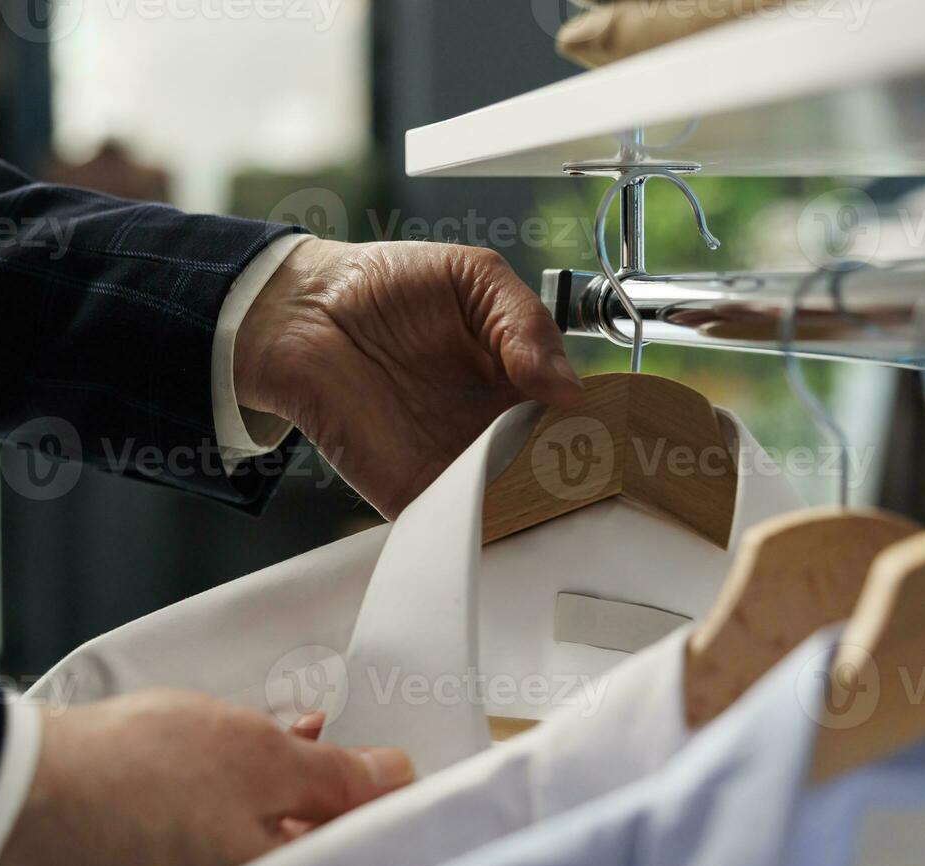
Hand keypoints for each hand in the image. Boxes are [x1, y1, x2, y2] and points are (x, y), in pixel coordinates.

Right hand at [0, 690, 412, 865]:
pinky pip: (210, 835)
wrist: (30, 784)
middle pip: (304, 850)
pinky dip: (230, 796)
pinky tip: (231, 750)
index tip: (392, 766)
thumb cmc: (141, 773)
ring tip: (291, 732)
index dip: (376, 803)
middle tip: (337, 741)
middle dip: (326, 791)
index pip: (353, 854)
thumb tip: (394, 778)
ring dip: (279, 786)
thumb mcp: (263, 758)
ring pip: (256, 837)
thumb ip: (336, 775)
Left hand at [237, 239, 584, 516]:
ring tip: (559, 497)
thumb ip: (526, 324)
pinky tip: (505, 515)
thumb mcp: (474, 278)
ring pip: (516, 506)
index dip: (602, 427)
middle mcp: (494, 429)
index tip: (623, 435)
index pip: (576, 416)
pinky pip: (457, 525)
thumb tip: (568, 388)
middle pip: (556, 471)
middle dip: (582, 479)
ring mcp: (456, 466)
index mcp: (517, 380)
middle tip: (601, 477)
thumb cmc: (383, 286)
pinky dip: (483, 529)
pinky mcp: (413, 494)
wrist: (301, 311)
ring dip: (541, 509)